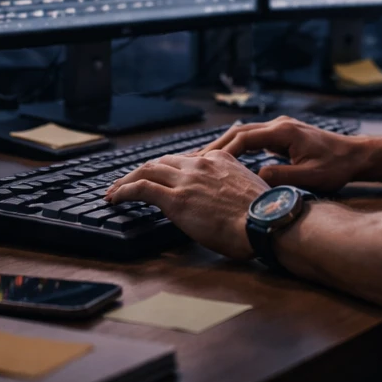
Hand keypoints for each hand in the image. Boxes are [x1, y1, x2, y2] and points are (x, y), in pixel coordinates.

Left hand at [104, 151, 267, 259]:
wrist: (265, 221)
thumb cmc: (263, 214)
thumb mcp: (249, 188)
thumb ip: (231, 185)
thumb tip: (224, 198)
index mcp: (219, 159)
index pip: (185, 160)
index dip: (168, 170)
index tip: (160, 179)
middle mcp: (200, 164)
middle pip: (162, 162)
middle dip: (143, 171)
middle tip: (130, 182)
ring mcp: (187, 180)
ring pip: (147, 170)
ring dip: (127, 180)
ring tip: (116, 190)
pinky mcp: (175, 199)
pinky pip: (141, 188)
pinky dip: (124, 190)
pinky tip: (115, 198)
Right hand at [196, 115, 370, 192]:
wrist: (355, 156)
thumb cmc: (336, 167)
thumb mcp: (310, 177)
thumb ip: (282, 178)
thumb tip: (254, 179)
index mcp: (283, 132)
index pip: (243, 138)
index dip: (222, 152)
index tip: (204, 166)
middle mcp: (278, 125)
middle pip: (238, 133)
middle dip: (214, 147)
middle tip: (189, 161)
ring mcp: (280, 129)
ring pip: (243, 136)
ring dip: (223, 147)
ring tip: (200, 161)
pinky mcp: (282, 136)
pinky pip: (253, 140)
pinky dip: (236, 149)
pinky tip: (225, 161)